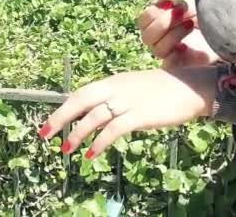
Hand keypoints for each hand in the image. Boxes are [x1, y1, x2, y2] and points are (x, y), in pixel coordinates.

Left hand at [37, 66, 217, 158]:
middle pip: (81, 101)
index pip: (81, 93)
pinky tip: (91, 154)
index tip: (49, 123)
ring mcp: (128, 101)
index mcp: (113, 81)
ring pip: (95, 117)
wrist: (190, 87)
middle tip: (45, 134)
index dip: (63, 107)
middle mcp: (117, 88)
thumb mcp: (134, 87)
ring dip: (78, 133)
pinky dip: (100, 142)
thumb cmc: (163, 89)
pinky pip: (114, 130)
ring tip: (66, 148)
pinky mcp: (140, 115)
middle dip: (60, 117)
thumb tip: (96, 112)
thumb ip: (115, 96)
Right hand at [137, 0, 221, 68]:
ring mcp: (168, 53)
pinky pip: (167, 61)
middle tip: (182, 13)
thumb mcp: (194, 5)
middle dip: (163, 22)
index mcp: (159, 23)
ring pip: (156, 48)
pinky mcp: (178, 64)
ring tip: (190, 25)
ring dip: (173, 34)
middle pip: (147, 34)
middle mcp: (159, 40)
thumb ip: (177, 1)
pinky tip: (187, 46)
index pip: (143, 20)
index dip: (154, 11)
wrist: (230, 33)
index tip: (174, 5)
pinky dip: (176, 52)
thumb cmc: (209, 17)